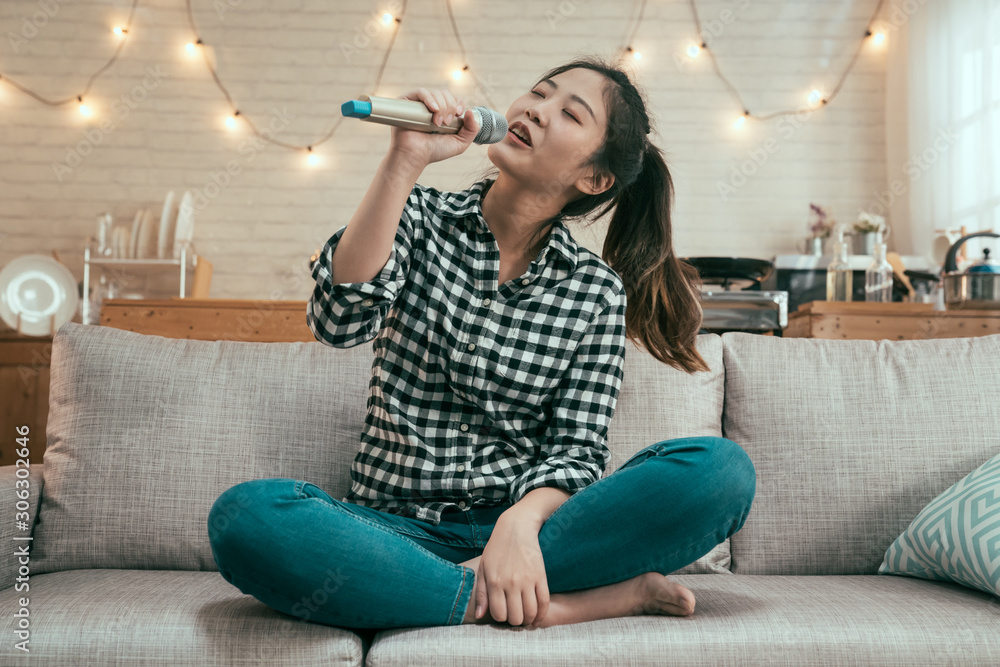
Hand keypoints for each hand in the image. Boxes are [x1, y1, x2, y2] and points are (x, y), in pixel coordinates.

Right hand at [388, 88, 480, 167]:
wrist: (416, 156)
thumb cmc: (435, 151)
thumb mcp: (460, 143)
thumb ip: (471, 130)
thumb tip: (471, 111)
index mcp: (443, 113)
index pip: (454, 98)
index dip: (458, 103)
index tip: (458, 114)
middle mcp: (432, 107)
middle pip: (446, 94)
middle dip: (450, 107)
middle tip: (446, 123)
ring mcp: (419, 104)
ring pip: (436, 93)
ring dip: (441, 106)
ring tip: (437, 123)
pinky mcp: (407, 102)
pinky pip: (420, 92)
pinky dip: (429, 98)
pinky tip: (434, 109)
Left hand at [474, 513, 549, 627]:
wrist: (516, 528)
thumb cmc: (497, 549)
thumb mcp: (483, 568)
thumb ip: (481, 593)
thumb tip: (480, 615)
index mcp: (494, 581)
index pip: (499, 614)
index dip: (501, 618)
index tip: (504, 613)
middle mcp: (510, 583)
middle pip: (516, 617)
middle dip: (515, 621)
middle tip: (515, 615)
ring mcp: (527, 580)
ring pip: (530, 612)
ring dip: (528, 619)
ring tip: (526, 616)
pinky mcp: (540, 576)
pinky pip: (544, 602)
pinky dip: (542, 614)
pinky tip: (538, 616)